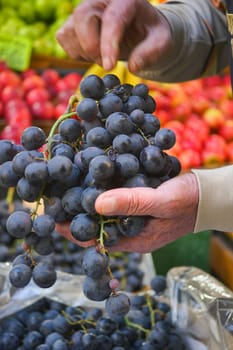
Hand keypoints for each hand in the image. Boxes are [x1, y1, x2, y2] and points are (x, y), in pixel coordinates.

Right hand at [56, 0, 171, 72]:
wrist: (138, 30)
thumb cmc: (150, 34)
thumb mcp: (162, 41)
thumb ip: (152, 52)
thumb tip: (133, 66)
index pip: (112, 19)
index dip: (108, 44)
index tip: (109, 66)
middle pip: (82, 17)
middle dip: (92, 47)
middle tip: (108, 64)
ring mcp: (83, 9)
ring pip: (69, 31)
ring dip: (85, 52)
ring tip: (104, 55)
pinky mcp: (72, 22)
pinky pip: (64, 39)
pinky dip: (76, 52)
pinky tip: (93, 52)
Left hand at [56, 173, 198, 252]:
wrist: (207, 193)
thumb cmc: (188, 202)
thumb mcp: (161, 202)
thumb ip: (132, 203)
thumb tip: (95, 204)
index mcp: (134, 240)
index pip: (96, 240)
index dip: (74, 230)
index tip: (52, 218)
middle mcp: (130, 231)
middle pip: (96, 225)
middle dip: (76, 213)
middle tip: (55, 198)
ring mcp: (133, 217)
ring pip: (103, 210)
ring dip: (87, 199)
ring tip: (68, 185)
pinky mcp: (137, 203)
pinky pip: (115, 199)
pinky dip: (102, 189)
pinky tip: (93, 175)